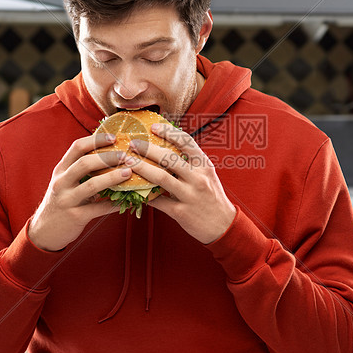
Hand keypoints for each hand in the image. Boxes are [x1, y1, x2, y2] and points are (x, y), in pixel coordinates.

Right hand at [27, 133, 132, 250]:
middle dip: (108, 157)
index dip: (96, 140)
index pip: (77, 148)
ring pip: (92, 185)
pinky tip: (126, 202)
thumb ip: (80, 169)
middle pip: (84, 163)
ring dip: (113, 177)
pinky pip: (98, 209)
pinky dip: (113, 204)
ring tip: (128, 173)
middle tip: (126, 155)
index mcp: (61, 170)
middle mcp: (61, 182)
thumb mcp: (65, 182)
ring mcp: (67, 200)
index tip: (114, 137)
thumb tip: (109, 153)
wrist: (45, 230)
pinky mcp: (75, 216)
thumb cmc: (61, 201)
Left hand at [128, 123, 235, 243]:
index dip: (168, 132)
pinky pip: (158, 201)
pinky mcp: (181, 212)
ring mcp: (189, 196)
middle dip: (147, 149)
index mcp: (204, 165)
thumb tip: (167, 146)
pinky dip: (144, 195)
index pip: (186, 142)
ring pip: (161, 178)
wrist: (224, 225)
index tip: (153, 127)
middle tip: (133, 144)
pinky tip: (133, 190)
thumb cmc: (211, 197)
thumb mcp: (206, 175)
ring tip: (128, 162)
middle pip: (169, 158)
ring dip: (141, 168)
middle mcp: (198, 178)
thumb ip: (190, 162)